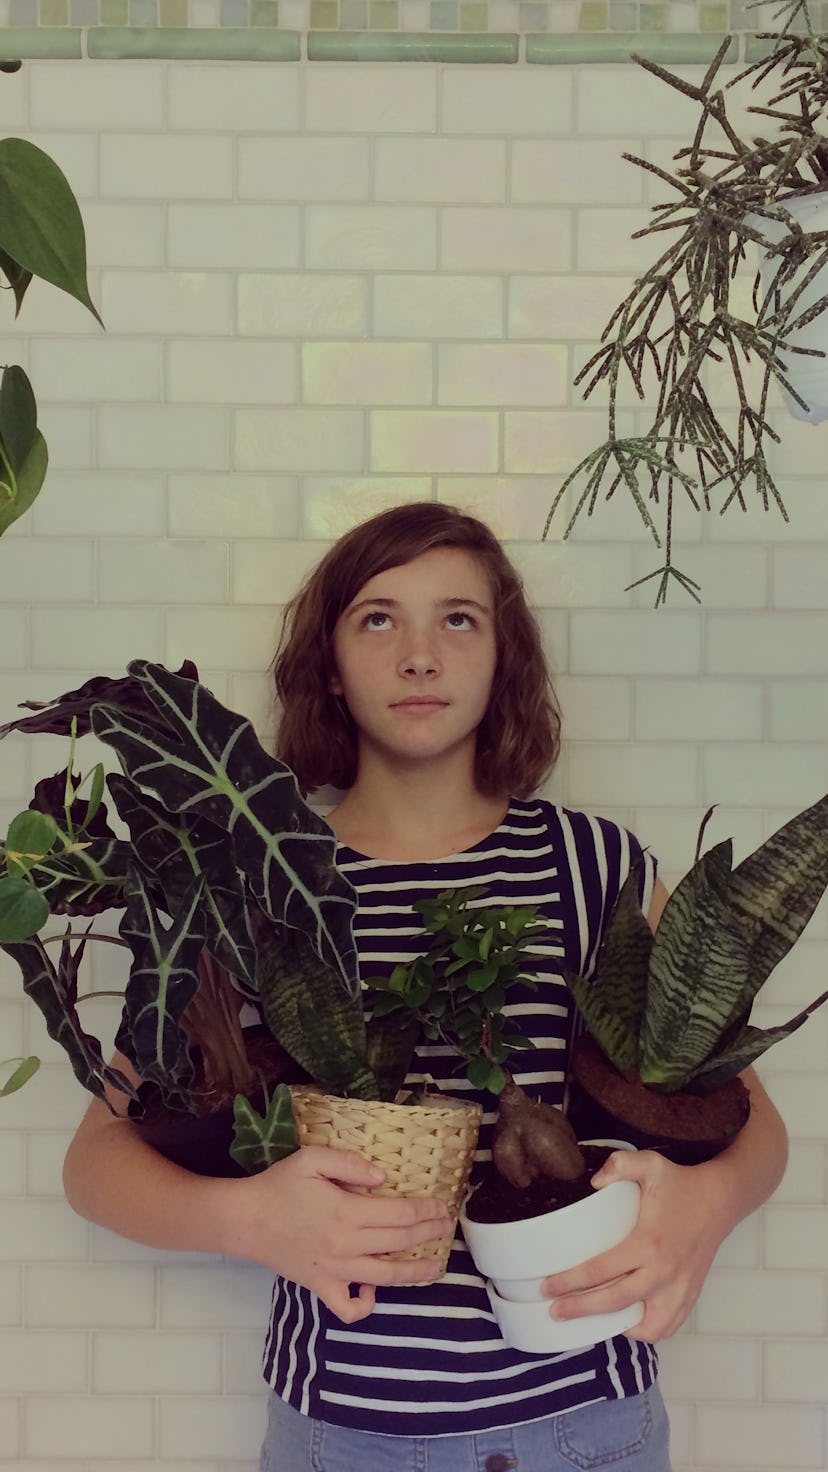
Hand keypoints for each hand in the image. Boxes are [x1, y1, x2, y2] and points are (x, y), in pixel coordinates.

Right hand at [235, 1146, 452, 1324]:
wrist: (245, 1220)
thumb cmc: (279, 1186)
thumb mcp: (312, 1159)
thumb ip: (350, 1164)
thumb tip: (384, 1178)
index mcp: (347, 1212)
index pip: (400, 1213)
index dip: (426, 1210)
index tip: (442, 1207)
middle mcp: (347, 1245)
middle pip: (399, 1242)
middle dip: (428, 1234)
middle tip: (446, 1228)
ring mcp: (336, 1271)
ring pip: (385, 1277)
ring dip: (414, 1273)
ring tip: (435, 1269)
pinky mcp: (321, 1287)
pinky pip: (349, 1308)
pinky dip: (366, 1304)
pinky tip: (374, 1288)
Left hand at [540, 1149, 734, 1342]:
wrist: (721, 1199)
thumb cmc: (681, 1183)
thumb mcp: (650, 1163)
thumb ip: (620, 1164)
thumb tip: (591, 1181)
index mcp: (648, 1244)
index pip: (600, 1271)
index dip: (569, 1282)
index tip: (546, 1287)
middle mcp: (664, 1273)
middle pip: (615, 1303)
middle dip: (580, 1310)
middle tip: (554, 1311)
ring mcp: (679, 1288)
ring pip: (648, 1328)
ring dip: (620, 1328)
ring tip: (597, 1319)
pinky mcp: (690, 1295)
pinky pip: (668, 1327)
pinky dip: (648, 1329)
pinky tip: (630, 1318)